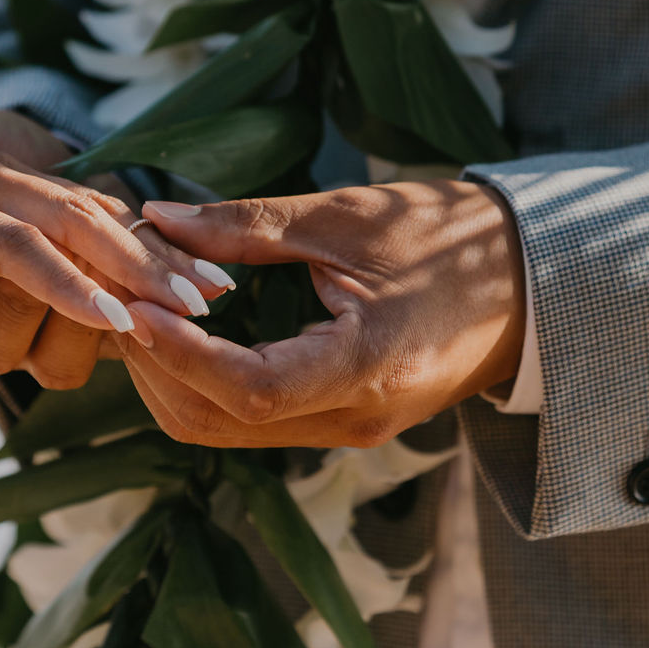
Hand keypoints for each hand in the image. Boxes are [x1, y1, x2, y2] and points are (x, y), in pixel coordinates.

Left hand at [0, 131, 202, 391]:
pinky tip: (185, 261)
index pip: (9, 245)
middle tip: (197, 308)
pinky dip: (134, 228)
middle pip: (67, 213)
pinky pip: (80, 197)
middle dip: (134, 261)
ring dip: (150, 245)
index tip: (120, 323)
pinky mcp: (7, 172)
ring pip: (84, 201)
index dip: (68, 286)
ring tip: (213, 288)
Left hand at [118, 181, 525, 446]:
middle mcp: (355, 418)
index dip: (179, 352)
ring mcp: (349, 430)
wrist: (529, 283)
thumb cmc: (449, 238)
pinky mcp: (342, 420)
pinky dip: (205, 377)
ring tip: (141, 307)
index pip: (248, 388)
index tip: (134, 304)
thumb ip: (248, 226)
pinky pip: (253, 418)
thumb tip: (157, 217)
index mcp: (367, 368)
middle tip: (119, 296)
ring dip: (173, 374)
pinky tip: (184, 326)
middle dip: (157, 365)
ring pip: (227, 428)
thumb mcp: (346, 217)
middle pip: (220, 422)